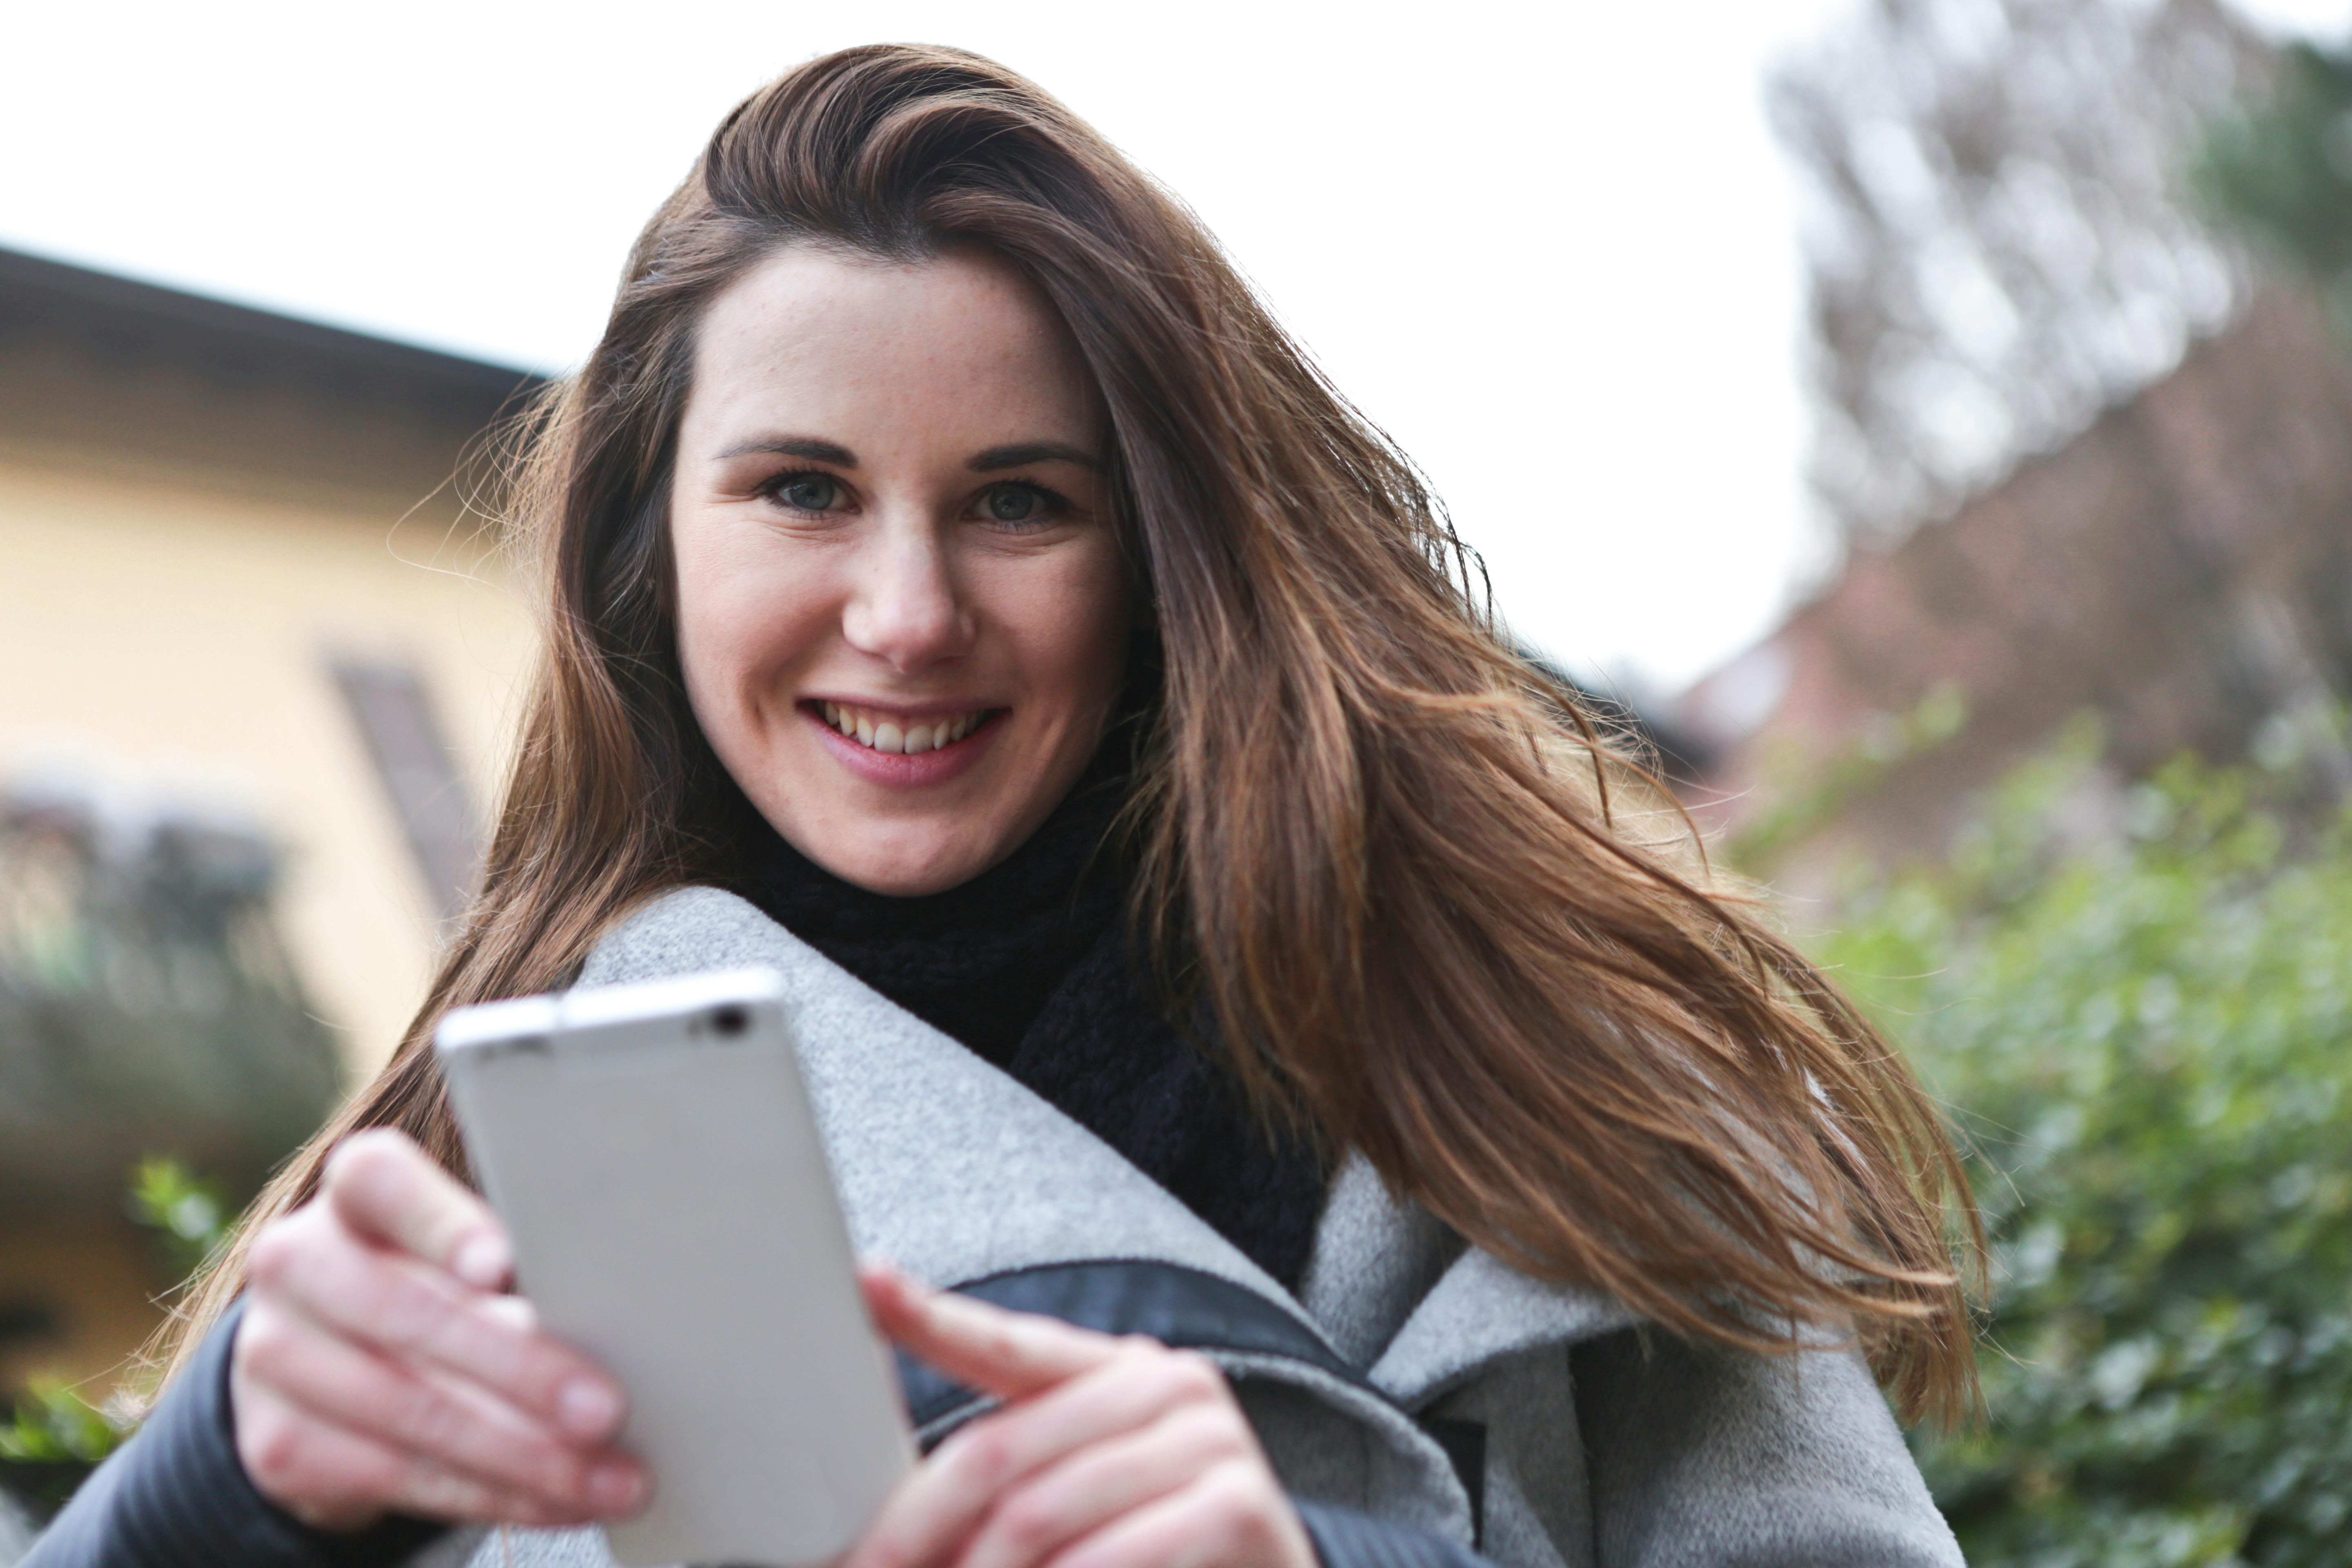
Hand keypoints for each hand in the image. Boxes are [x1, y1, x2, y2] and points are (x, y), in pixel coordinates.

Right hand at [229, 1128, 648, 1530]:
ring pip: (410, 1412)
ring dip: (525, 1457)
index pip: (383, 1182)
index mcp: (355, 1192)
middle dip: (521, 1370)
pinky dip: (490, 1494)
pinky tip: (555, 1502)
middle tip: (605, 1410)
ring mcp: (275, 1354)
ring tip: (609, 1480)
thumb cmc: (434, 1283)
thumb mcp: (462, 1257)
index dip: (442, 1225)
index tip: (502, 1267)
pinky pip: (397, 1477)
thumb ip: (513, 1272)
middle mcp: (297, 1261)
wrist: (325, 1362)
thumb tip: (607, 1320)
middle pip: (409, 1314)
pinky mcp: (278, 1443)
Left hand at [849, 1263, 1317, 1567]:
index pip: (1006, 1340)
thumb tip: (890, 1502)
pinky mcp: (1238, 1505)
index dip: (932, 1315)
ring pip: (1041, 1511)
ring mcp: (1208, 1439)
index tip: (869, 1282)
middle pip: (999, 1450)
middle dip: (919, 1526)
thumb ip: (1005, 1468)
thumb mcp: (1073, 1489)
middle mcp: (1165, 1383)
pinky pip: (1117, 1554)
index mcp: (1115, 1367)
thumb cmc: (1154, 1545)